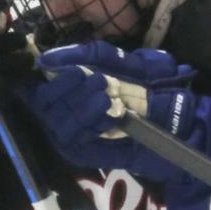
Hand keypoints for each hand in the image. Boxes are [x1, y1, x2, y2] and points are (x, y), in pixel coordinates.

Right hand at [26, 41, 210, 178]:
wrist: (174, 115)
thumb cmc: (145, 84)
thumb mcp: (118, 60)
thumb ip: (86, 55)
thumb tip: (45, 59)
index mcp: (65, 88)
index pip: (36, 86)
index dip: (51, 78)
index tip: (76, 70)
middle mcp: (61, 112)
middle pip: (44, 104)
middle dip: (68, 90)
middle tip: (100, 82)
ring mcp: (71, 135)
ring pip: (59, 123)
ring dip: (81, 107)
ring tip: (107, 97)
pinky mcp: (83, 153)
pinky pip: (75, 141)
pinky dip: (91, 125)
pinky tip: (111, 117)